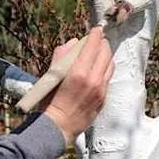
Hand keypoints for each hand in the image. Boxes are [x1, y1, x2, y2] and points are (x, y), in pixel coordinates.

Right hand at [39, 27, 113, 144]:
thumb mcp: (50, 77)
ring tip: (98, 55)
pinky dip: (103, 71)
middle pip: (105, 53)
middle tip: (96, 41)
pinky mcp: (103, 99)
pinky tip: (95, 71)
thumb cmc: (49, 103)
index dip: (95, 34)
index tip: (95, 30)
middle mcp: (94, 80)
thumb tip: (72, 43)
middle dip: (101, 44)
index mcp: (79, 72)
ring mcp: (101, 91)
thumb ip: (61, 56)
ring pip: (110, 65)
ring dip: (105, 57)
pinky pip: (107, 79)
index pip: (93, 45)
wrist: (57, 128)